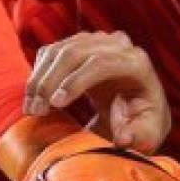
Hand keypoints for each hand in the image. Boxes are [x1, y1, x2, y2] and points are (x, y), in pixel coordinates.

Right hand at [24, 31, 169, 153]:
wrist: (136, 111)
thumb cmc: (142, 125)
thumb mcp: (147, 135)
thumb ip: (139, 137)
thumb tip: (123, 139)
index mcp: (137, 64)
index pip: (102, 63)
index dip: (76, 81)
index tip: (55, 104)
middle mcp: (118, 45)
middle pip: (75, 53)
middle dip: (50, 82)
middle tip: (36, 112)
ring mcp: (96, 41)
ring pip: (58, 51)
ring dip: (39, 80)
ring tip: (31, 110)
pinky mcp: (78, 45)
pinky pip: (50, 53)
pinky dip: (37, 75)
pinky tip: (34, 99)